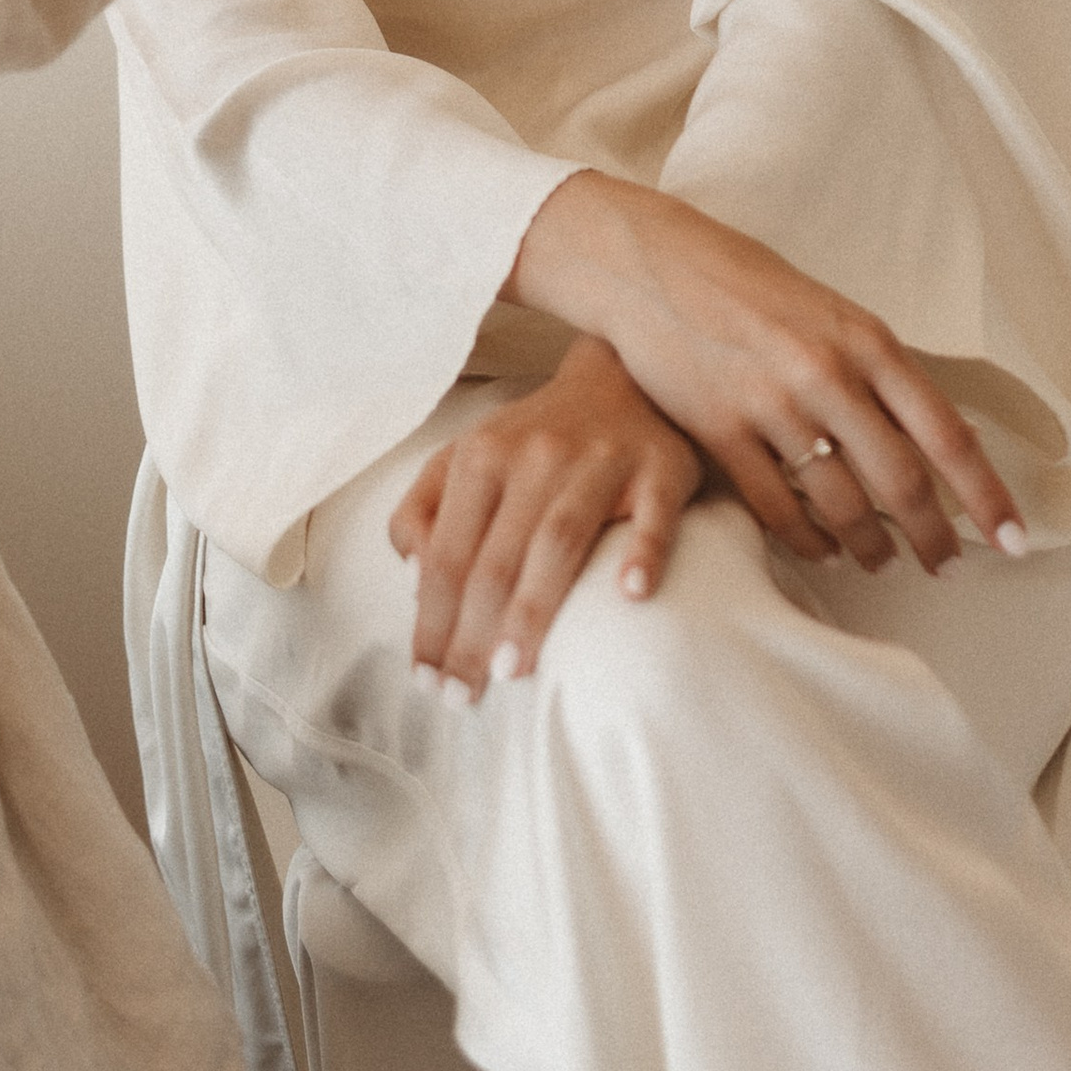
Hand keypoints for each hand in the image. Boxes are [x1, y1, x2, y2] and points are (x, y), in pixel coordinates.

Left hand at [388, 338, 703, 692]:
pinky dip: (642, 552)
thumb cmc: (534, 438)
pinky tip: (630, 593)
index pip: (447, 554)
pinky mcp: (660, 468)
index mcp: (481, 456)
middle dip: (473, 634)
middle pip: (496, 557)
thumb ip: (427, 507)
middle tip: (464, 695)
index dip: (432, 619)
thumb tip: (410, 573)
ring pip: (559, 538)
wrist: (620, 376)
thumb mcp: (468, 457)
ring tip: (513, 669)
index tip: (426, 678)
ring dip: (533, 606)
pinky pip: (653, 515)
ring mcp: (600, 461)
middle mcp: (535, 456)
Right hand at [509, 173, 1022, 575]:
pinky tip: (822, 550)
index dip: (987, 497)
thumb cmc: (747, 284)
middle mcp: (826, 374)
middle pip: (901, 483)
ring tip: (881, 562)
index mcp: (865, 340)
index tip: (1015, 540)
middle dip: (934, 538)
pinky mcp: (720, 430)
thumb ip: (878, 371)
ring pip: (841, 505)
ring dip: (870, 547)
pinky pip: (778, 510)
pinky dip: (808, 541)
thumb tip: (937, 440)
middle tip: (947, 565)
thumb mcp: (830, 311)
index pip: (947, 434)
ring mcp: (771, 405)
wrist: (651, 264)